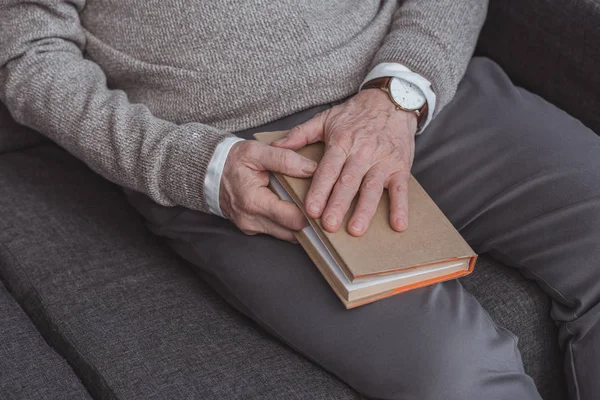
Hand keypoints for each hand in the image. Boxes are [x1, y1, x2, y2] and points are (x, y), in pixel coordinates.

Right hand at [220, 140, 317, 241]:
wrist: (210, 171)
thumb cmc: (233, 160)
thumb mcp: (257, 152)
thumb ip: (285, 159)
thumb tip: (312, 169)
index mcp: (254, 202)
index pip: (293, 218)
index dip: (313, 212)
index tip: (327, 204)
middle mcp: (252, 220)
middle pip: (293, 232)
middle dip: (311, 222)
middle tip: (327, 210)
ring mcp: (251, 228)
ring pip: (287, 236)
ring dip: (301, 225)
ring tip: (316, 211)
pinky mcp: (252, 229)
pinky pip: (278, 232)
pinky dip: (290, 224)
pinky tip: (300, 212)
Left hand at [272, 89, 416, 235]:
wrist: (392, 101)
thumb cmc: (356, 113)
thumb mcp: (326, 118)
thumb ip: (300, 134)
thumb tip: (276, 146)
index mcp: (342, 142)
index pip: (328, 169)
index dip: (319, 190)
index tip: (311, 209)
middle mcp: (362, 152)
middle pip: (348, 182)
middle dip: (338, 205)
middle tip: (329, 226)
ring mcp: (383, 161)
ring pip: (372, 188)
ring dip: (365, 210)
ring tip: (355, 229)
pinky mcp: (400, 167)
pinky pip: (401, 189)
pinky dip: (400, 207)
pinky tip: (398, 225)